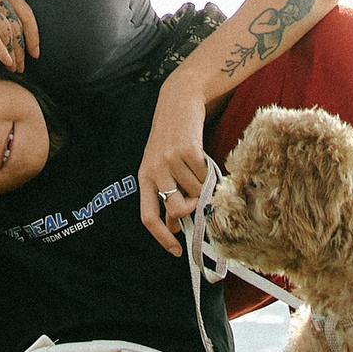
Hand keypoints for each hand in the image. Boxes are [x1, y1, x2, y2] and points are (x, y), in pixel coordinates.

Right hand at [0, 0, 39, 74]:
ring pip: (7, 30)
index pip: (26, 11)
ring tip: (14, 68)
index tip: (34, 50)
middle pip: (19, 23)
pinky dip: (0, 48)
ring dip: (13, 52)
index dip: (33, 33)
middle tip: (24, 66)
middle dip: (24, 48)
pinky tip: (6, 61)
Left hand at [134, 73, 211, 253]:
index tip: (178, 251)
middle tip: (199, 200)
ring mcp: (169, 160)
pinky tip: (201, 157)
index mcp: (144, 177)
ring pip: (195, 193)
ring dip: (202, 186)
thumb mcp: (162, 166)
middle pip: (176, 210)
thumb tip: (174, 227)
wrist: (179, 100)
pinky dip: (208, 172)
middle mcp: (154, 170)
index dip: (162, 237)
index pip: (148, 216)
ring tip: (197, 168)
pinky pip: (204, 176)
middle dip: (192, 210)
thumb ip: (166, 194)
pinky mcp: (186, 150)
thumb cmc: (172, 138)